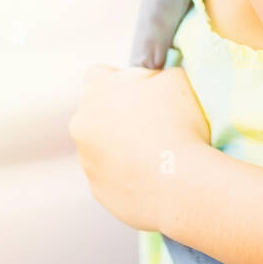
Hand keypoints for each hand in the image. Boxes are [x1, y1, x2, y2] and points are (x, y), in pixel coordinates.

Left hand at [69, 64, 211, 233]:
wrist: (180, 183)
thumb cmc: (178, 124)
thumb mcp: (176, 78)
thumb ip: (157, 73)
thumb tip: (155, 80)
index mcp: (97, 90)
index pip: (100, 74)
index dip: (124, 80)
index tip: (145, 92)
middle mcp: (82, 123)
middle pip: (97, 112)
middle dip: (120, 115)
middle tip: (153, 123)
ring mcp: (86, 160)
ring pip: (102, 146)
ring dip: (122, 146)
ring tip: (156, 153)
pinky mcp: (96, 190)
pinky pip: (110, 176)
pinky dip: (126, 173)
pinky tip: (152, 174)